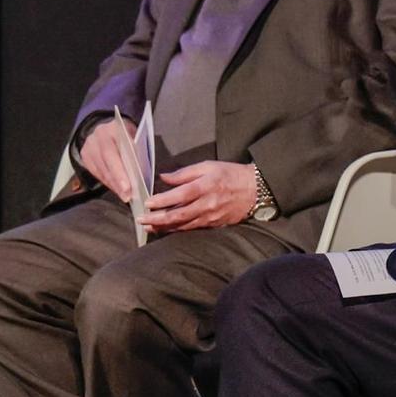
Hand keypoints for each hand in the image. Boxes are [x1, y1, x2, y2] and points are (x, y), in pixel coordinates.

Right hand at [78, 117, 140, 200]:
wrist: (108, 128)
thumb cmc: (126, 134)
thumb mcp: (135, 137)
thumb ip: (137, 151)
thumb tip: (140, 175)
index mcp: (114, 128)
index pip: (117, 150)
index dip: (122, 171)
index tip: (130, 187)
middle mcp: (99, 136)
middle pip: (107, 162)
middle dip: (118, 181)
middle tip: (126, 196)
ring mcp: (90, 146)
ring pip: (101, 169)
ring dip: (113, 185)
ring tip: (124, 195)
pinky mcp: (85, 155)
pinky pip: (96, 172)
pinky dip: (107, 182)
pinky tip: (116, 189)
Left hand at [140, 161, 256, 232]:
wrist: (254, 190)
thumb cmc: (230, 174)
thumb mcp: (208, 166)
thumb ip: (184, 173)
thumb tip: (163, 177)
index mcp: (204, 187)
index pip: (179, 196)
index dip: (162, 201)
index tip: (147, 202)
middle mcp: (206, 204)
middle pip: (178, 215)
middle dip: (157, 219)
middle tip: (141, 220)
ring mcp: (210, 217)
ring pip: (183, 226)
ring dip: (164, 227)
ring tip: (149, 227)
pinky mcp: (213, 225)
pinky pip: (192, 228)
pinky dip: (177, 230)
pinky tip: (166, 229)